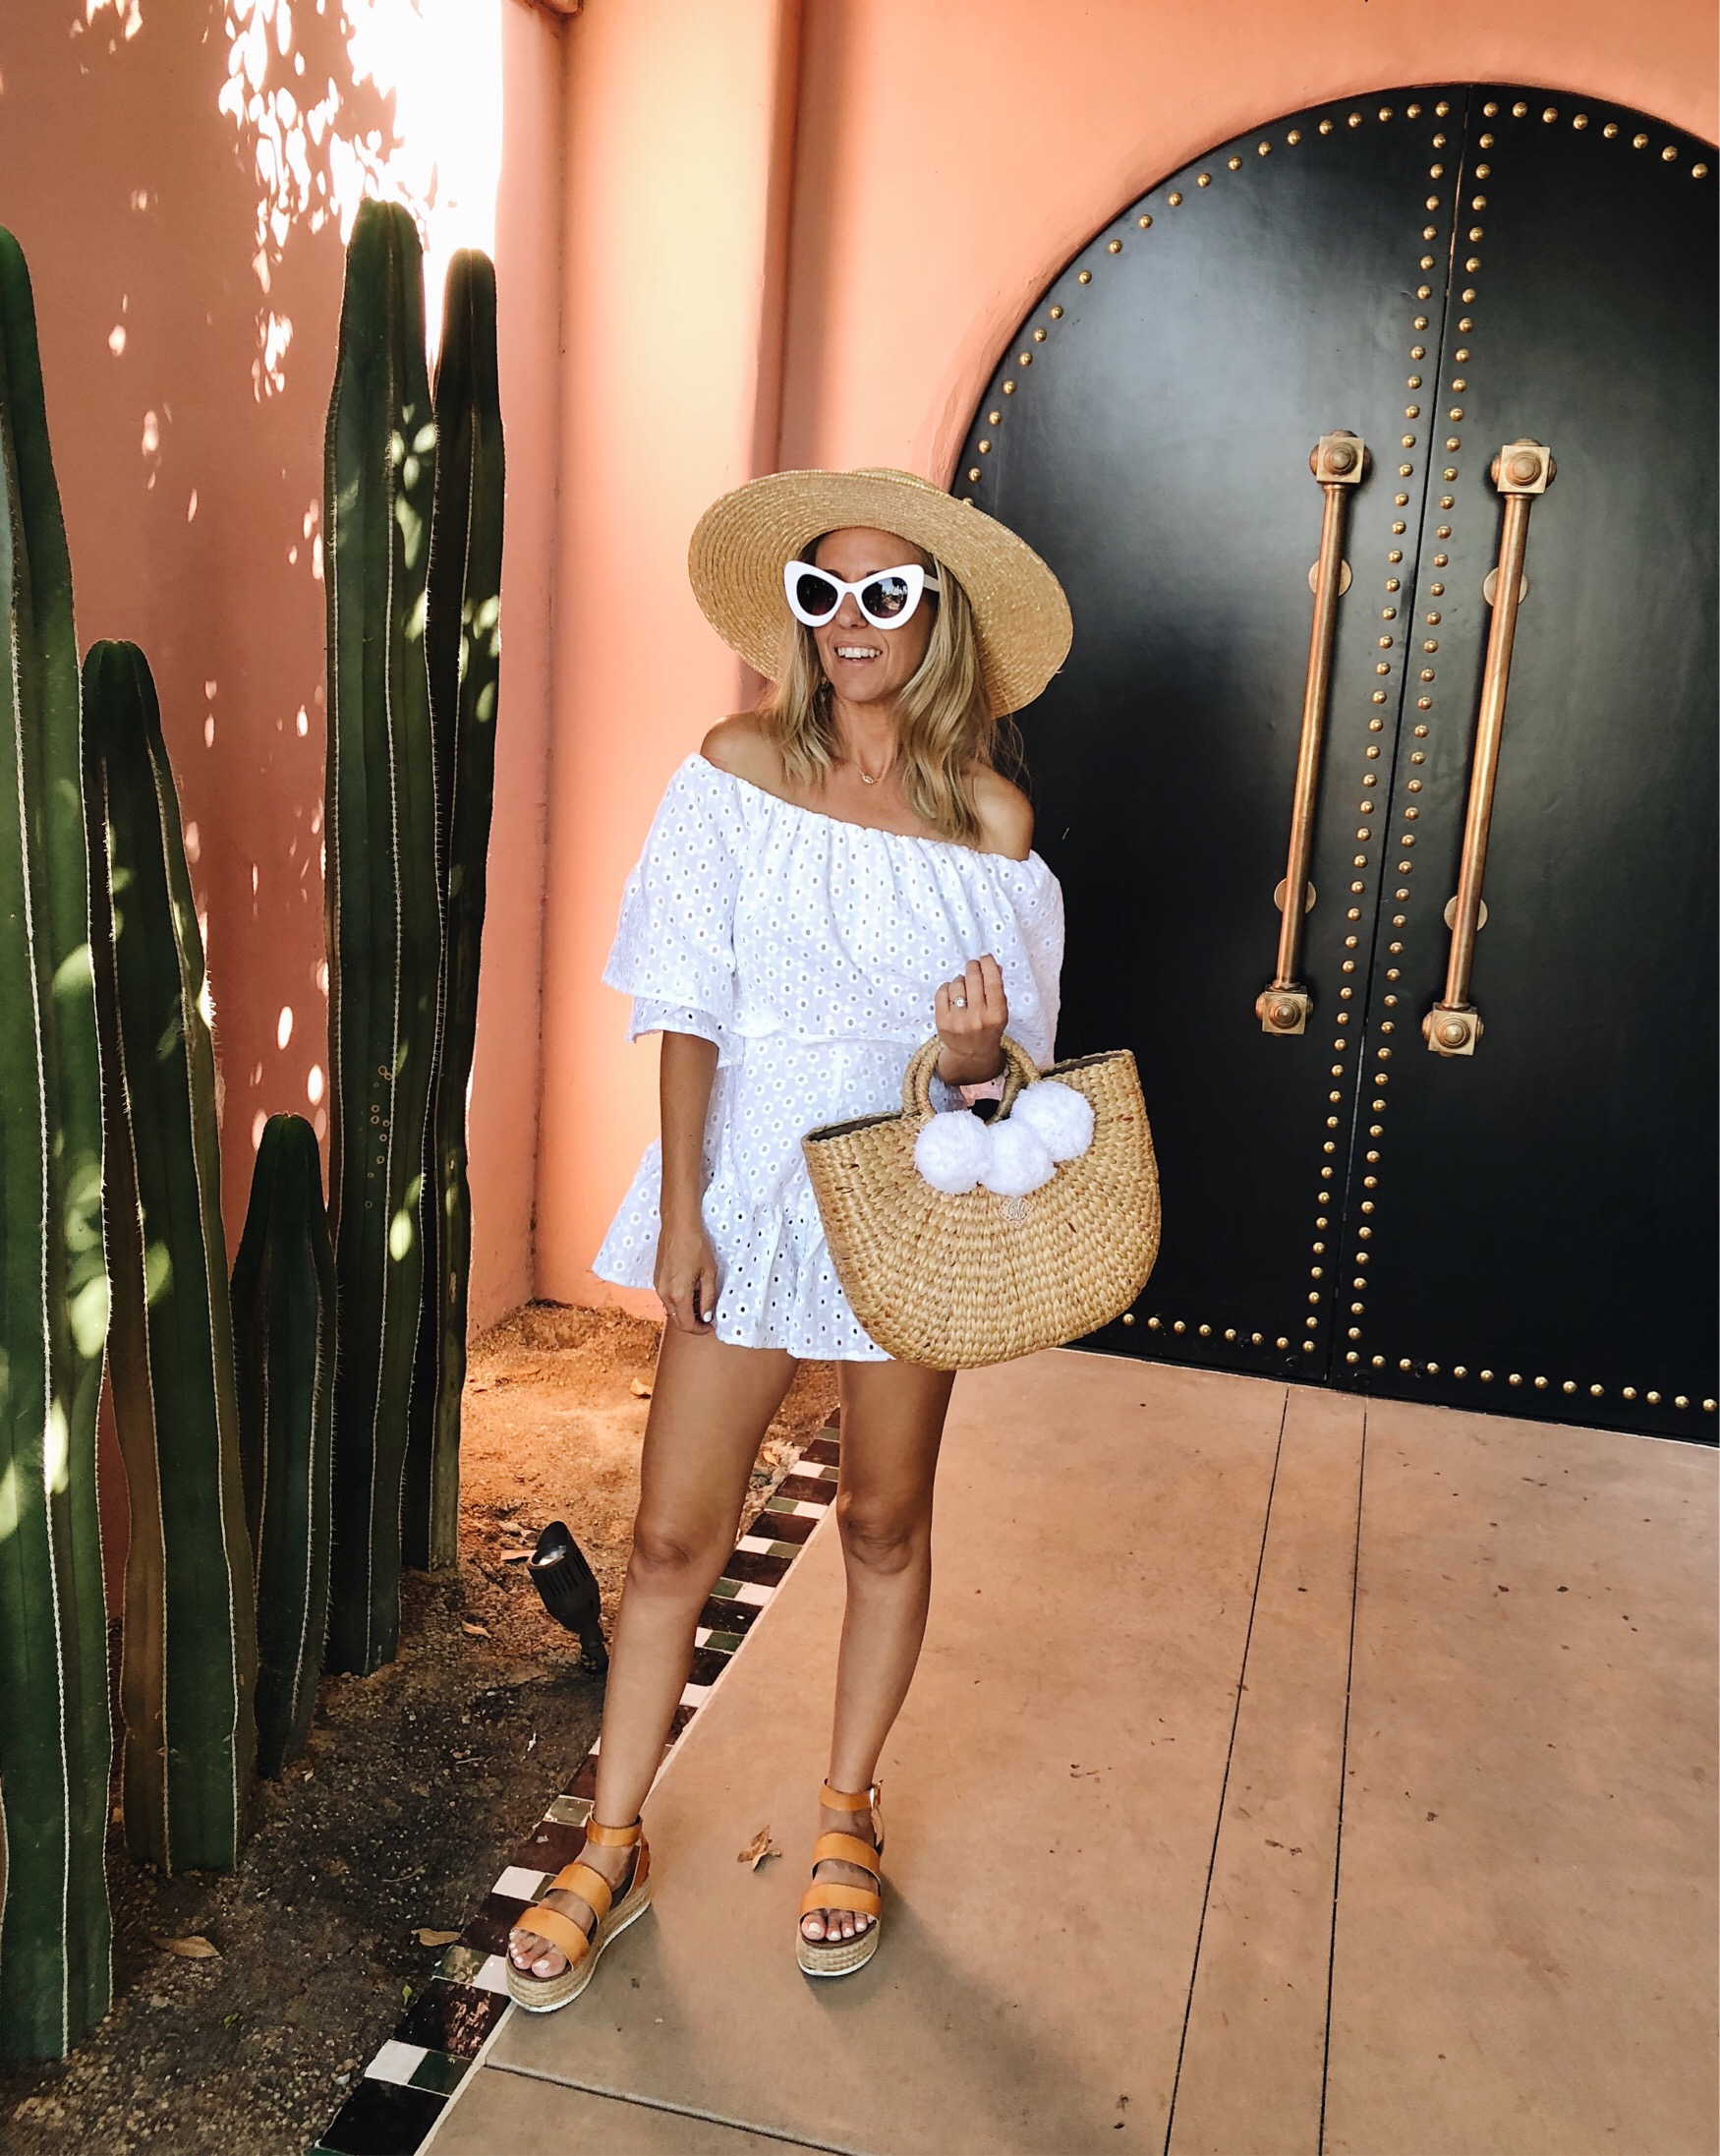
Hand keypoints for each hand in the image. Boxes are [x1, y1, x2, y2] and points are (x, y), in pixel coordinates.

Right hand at [655, 1220, 717, 1333]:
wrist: (678, 1225)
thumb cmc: (695, 1245)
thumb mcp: (709, 1273)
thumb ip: (708, 1298)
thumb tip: (707, 1316)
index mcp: (678, 1295)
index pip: (687, 1325)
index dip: (700, 1330)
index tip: (711, 1327)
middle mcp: (664, 1294)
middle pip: (677, 1320)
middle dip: (693, 1323)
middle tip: (708, 1319)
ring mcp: (658, 1286)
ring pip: (672, 1309)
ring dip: (686, 1312)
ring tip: (702, 1302)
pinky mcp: (657, 1279)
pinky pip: (667, 1298)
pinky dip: (679, 1301)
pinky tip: (691, 1291)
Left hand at [934, 954, 1007, 1084]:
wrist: (972, 1055)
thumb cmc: (988, 1028)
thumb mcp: (999, 1011)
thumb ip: (997, 988)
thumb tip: (993, 965)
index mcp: (996, 1015)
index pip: (993, 982)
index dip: (988, 964)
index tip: (985, 956)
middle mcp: (978, 1018)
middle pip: (973, 979)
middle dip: (973, 966)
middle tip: (973, 964)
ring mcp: (958, 1021)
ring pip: (957, 984)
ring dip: (960, 979)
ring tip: (964, 985)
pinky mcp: (942, 1022)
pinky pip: (942, 992)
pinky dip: (947, 988)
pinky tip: (952, 993)